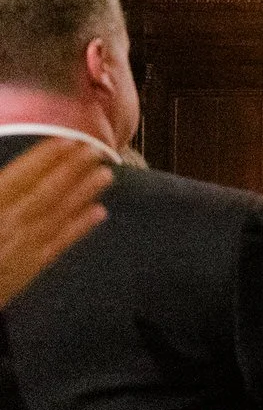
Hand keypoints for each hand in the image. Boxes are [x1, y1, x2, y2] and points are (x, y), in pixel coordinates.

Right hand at [0, 139, 112, 309]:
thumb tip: (9, 179)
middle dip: (70, 171)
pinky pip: (58, 246)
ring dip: (82, 194)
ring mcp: (20, 249)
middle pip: (43, 193)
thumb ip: (0, 190)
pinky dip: (79, 228)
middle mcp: (6, 226)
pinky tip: (100, 212)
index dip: (43, 159)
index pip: (17, 178)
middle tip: (96, 150)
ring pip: (56, 216)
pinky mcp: (29, 269)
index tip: (67, 140)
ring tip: (105, 174)